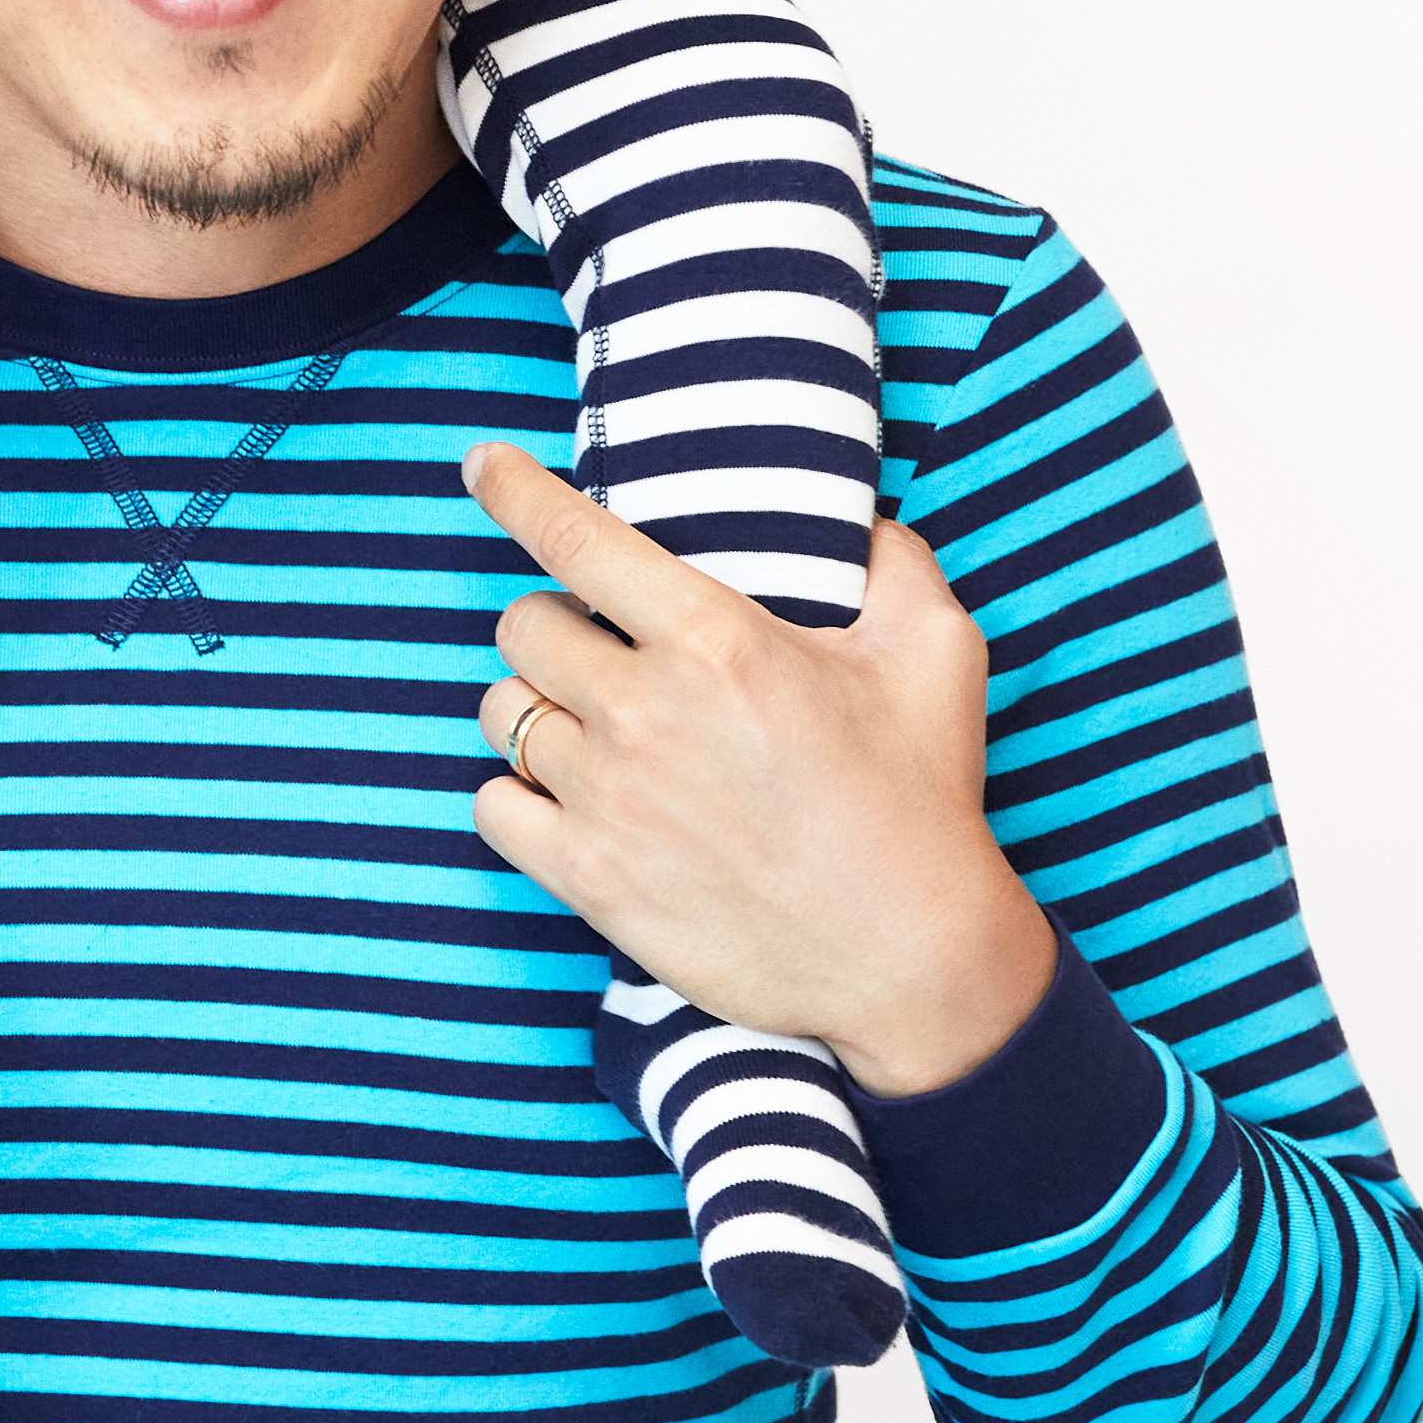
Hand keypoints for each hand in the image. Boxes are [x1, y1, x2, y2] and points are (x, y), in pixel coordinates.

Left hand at [464, 448, 1055, 1095]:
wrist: (910, 957)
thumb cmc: (922, 801)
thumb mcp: (939, 655)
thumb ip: (895, 565)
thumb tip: (864, 525)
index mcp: (714, 641)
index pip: (576, 539)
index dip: (515, 489)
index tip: (484, 465)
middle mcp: (643, 711)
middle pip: (524, 624)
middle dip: (556, 621)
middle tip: (604, 649)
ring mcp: (607, 800)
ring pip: (503, 711)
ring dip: (535, 704)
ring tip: (590, 725)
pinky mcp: (588, 879)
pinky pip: (493, 806)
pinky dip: (515, 794)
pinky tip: (561, 797)